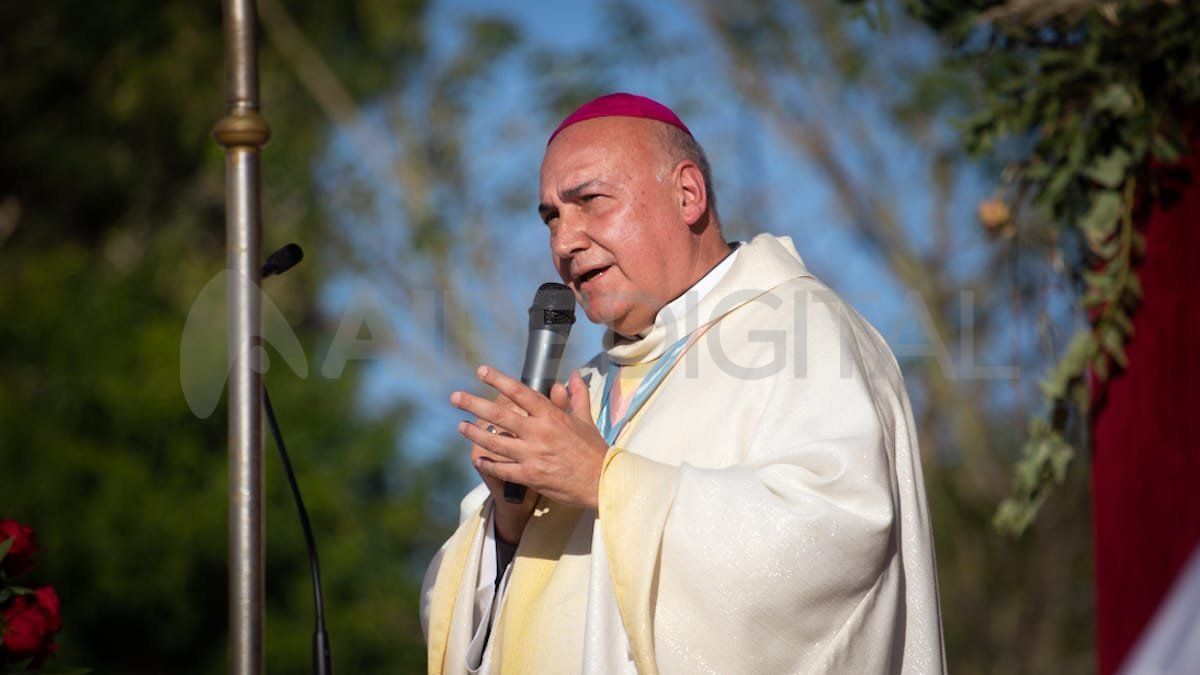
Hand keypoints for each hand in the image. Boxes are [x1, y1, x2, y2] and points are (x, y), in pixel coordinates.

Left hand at [450, 365, 607, 511]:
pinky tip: (478, 459)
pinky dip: (488, 464)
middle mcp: (538, 433)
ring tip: (461, 426)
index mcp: (551, 416)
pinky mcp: (530, 476)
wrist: (601, 481)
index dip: (499, 380)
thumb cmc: (593, 449)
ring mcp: (532, 455)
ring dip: (475, 433)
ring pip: (496, 442)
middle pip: (500, 415)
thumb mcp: (585, 419)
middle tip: (455, 397)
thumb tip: (573, 375)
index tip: (482, 371)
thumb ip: (576, 395)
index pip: (520, 393)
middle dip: (474, 404)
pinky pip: (502, 469)